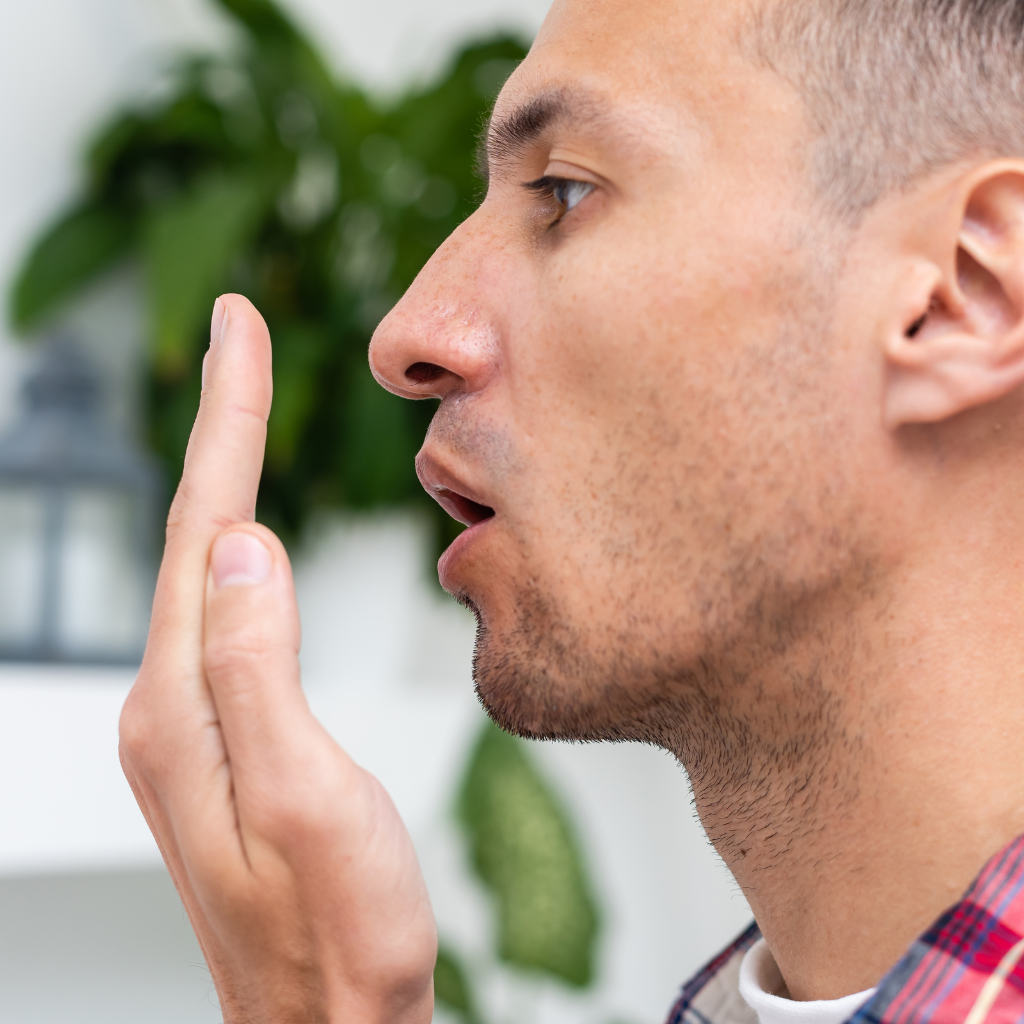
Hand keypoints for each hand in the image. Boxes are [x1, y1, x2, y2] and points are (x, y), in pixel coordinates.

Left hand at [119, 295, 436, 1023]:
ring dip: (224, 473)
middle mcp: (172, 703)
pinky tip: (245, 529)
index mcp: (187, 704)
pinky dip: (234, 542)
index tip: (241, 329)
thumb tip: (240, 546)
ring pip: (204, 567)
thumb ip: (259, 669)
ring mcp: (192, 720)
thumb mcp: (305, 797)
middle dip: (220, 424)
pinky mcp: (222, 734)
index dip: (227, 420)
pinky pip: (223, 610)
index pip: (203, 528)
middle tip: (240, 335)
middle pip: (192, 533)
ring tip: (243, 401)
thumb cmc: (337, 930)